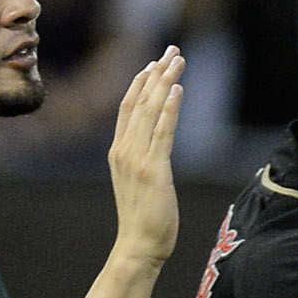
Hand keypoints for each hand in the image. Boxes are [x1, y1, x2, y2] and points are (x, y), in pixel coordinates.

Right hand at [110, 48, 185, 268]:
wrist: (139, 246)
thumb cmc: (144, 220)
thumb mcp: (140, 183)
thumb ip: (143, 161)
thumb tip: (156, 148)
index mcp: (119, 151)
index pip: (128, 108)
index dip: (140, 83)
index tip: (154, 64)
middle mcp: (124, 150)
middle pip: (139, 102)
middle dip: (157, 74)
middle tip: (172, 52)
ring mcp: (137, 159)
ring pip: (150, 111)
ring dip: (165, 83)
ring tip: (178, 61)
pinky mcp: (154, 170)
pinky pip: (162, 133)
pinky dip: (170, 109)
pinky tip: (178, 90)